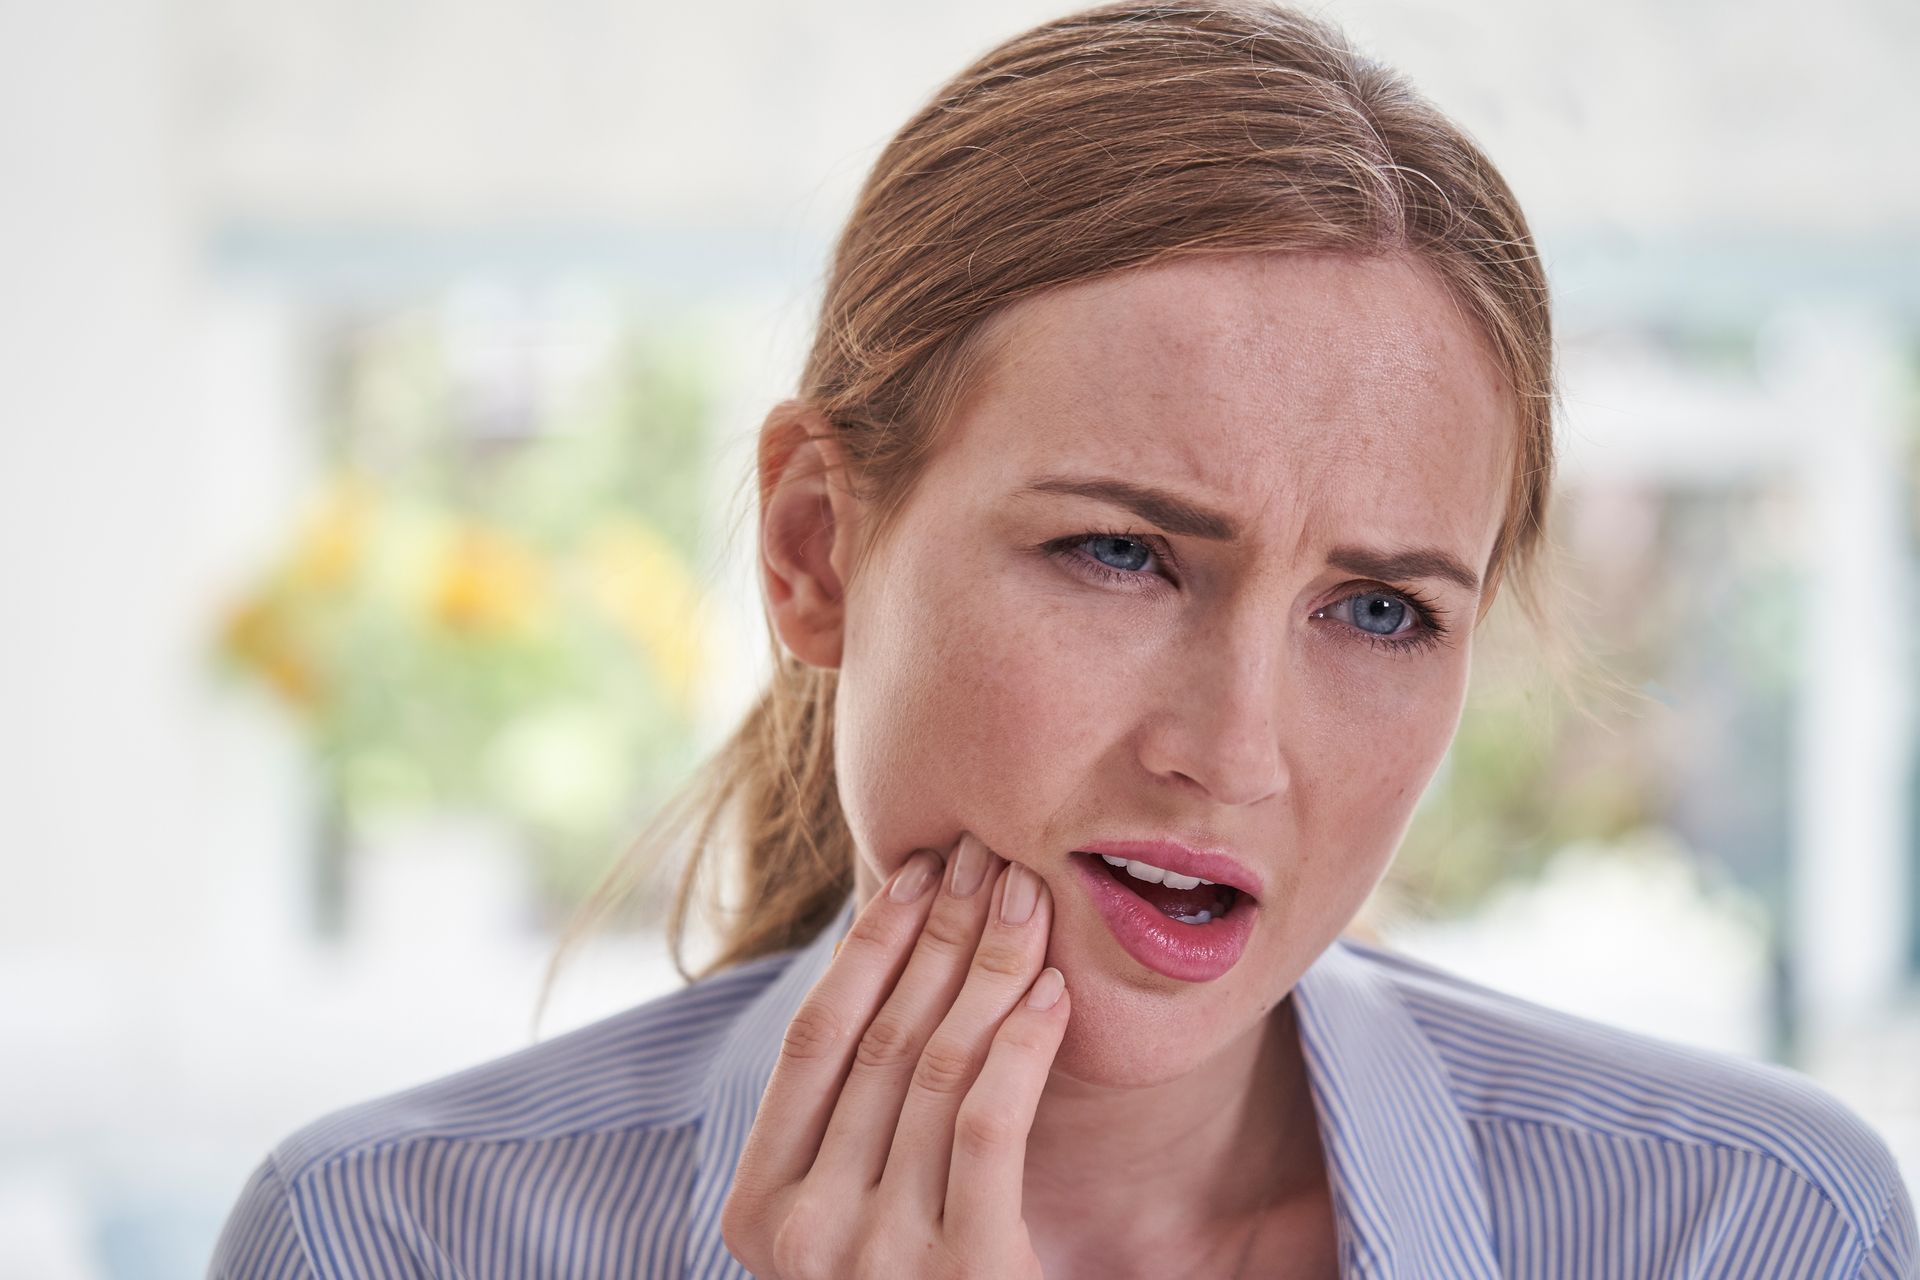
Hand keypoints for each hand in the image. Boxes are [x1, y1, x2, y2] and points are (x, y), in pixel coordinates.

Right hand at [720, 833, 1069, 1279]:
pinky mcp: (969, 1275)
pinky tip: (1051, 994)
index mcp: (755, 1214)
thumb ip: (850, 1132)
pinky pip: (990, 1127)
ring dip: (988, 969)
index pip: (815, 1040)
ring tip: (1027, 901)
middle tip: (986, 857)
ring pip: (938, 1068)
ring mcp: (878, 1260)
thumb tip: (891, 967)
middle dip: (940, 935)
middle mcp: (801, 1236)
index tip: (914, 872)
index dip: (867, 947)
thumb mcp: (847, 1229)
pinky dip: (1020, 1047)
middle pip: (881, 1041)